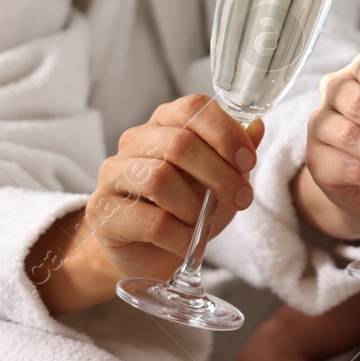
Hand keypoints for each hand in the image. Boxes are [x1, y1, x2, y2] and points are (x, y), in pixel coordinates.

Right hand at [31, 94, 262, 314]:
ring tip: (204, 224)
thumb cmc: (186, 208)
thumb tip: (258, 127)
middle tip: (241, 198)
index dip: (225, 132)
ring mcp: (113, 173)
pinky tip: (187, 242)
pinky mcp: (101, 211)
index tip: (248, 162)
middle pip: (179, 143)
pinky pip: (151, 221)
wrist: (148, 253)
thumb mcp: (220, 179)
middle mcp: (134, 140)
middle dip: (220, 174)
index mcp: (165, 121)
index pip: (193, 107)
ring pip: (160, 179)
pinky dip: (180, 236)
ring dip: (195, 207)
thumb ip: (237, 153)